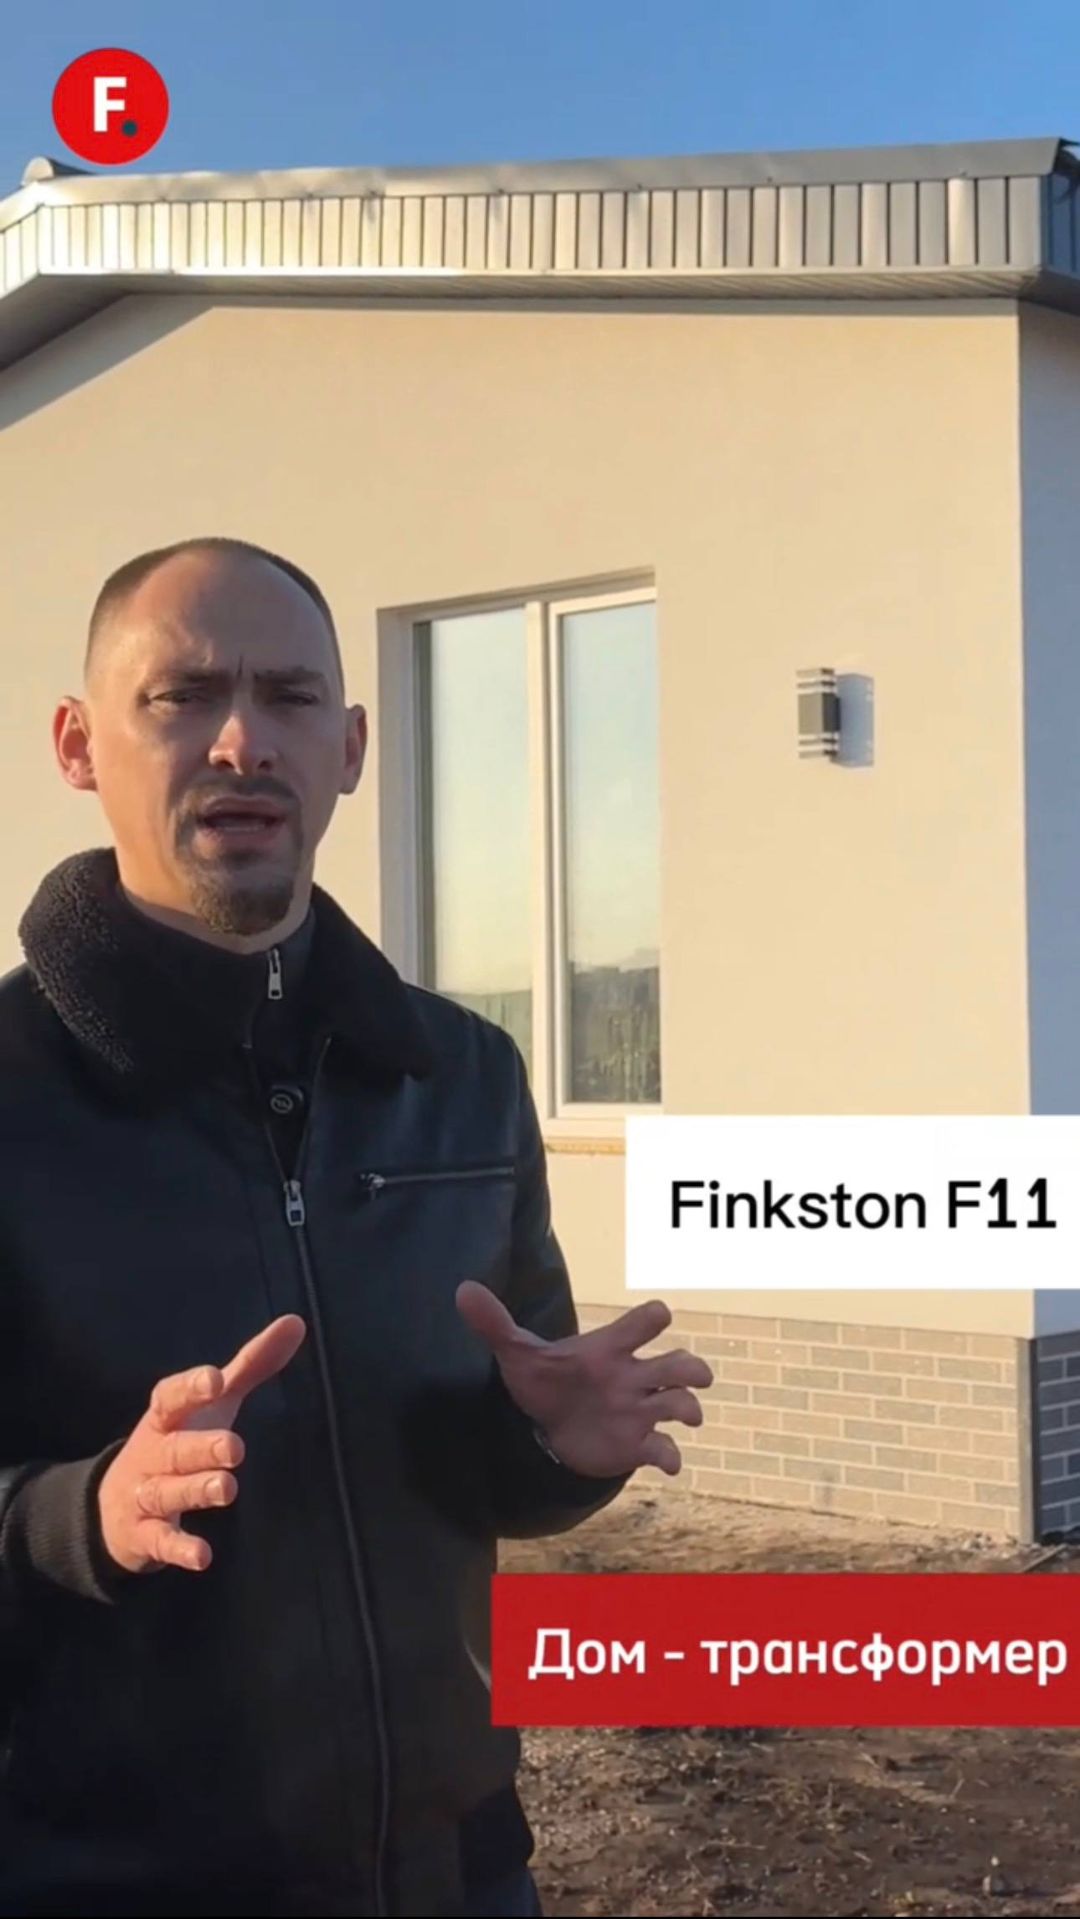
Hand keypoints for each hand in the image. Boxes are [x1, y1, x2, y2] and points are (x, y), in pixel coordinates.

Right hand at [98, 1315, 306, 1573]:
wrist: (114, 1508)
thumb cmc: (179, 1440)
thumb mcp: (211, 1404)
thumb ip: (250, 1366)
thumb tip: (296, 1322)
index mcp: (166, 1417)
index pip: (170, 1397)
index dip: (190, 1387)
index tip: (215, 1379)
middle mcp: (152, 1454)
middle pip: (174, 1449)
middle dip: (201, 1447)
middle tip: (235, 1447)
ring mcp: (144, 1495)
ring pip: (166, 1492)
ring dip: (194, 1491)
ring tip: (227, 1489)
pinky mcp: (145, 1536)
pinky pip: (161, 1542)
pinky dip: (179, 1548)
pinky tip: (203, 1556)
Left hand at [455, 1285, 712, 1478]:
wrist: (548, 1428)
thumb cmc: (544, 1382)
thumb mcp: (517, 1353)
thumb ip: (494, 1323)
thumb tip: (462, 1289)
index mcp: (608, 1349)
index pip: (643, 1324)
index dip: (653, 1319)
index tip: (658, 1318)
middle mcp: (631, 1377)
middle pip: (678, 1363)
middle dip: (692, 1368)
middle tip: (694, 1376)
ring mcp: (637, 1411)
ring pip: (679, 1401)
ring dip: (688, 1408)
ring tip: (686, 1416)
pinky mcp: (635, 1444)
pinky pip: (663, 1449)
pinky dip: (670, 1456)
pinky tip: (667, 1463)